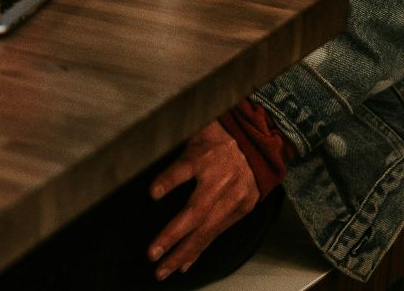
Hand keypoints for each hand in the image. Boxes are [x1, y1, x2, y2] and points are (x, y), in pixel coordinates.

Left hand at [148, 120, 259, 278]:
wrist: (259, 143)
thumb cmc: (218, 136)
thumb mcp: (193, 132)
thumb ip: (172, 149)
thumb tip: (144, 166)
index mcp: (206, 157)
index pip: (184, 169)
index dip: (168, 181)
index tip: (152, 194)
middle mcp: (221, 182)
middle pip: (196, 213)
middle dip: (174, 237)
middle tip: (153, 256)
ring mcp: (234, 199)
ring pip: (207, 230)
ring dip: (184, 252)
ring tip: (165, 270)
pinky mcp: (242, 209)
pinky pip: (217, 233)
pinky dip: (200, 249)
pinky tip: (185, 264)